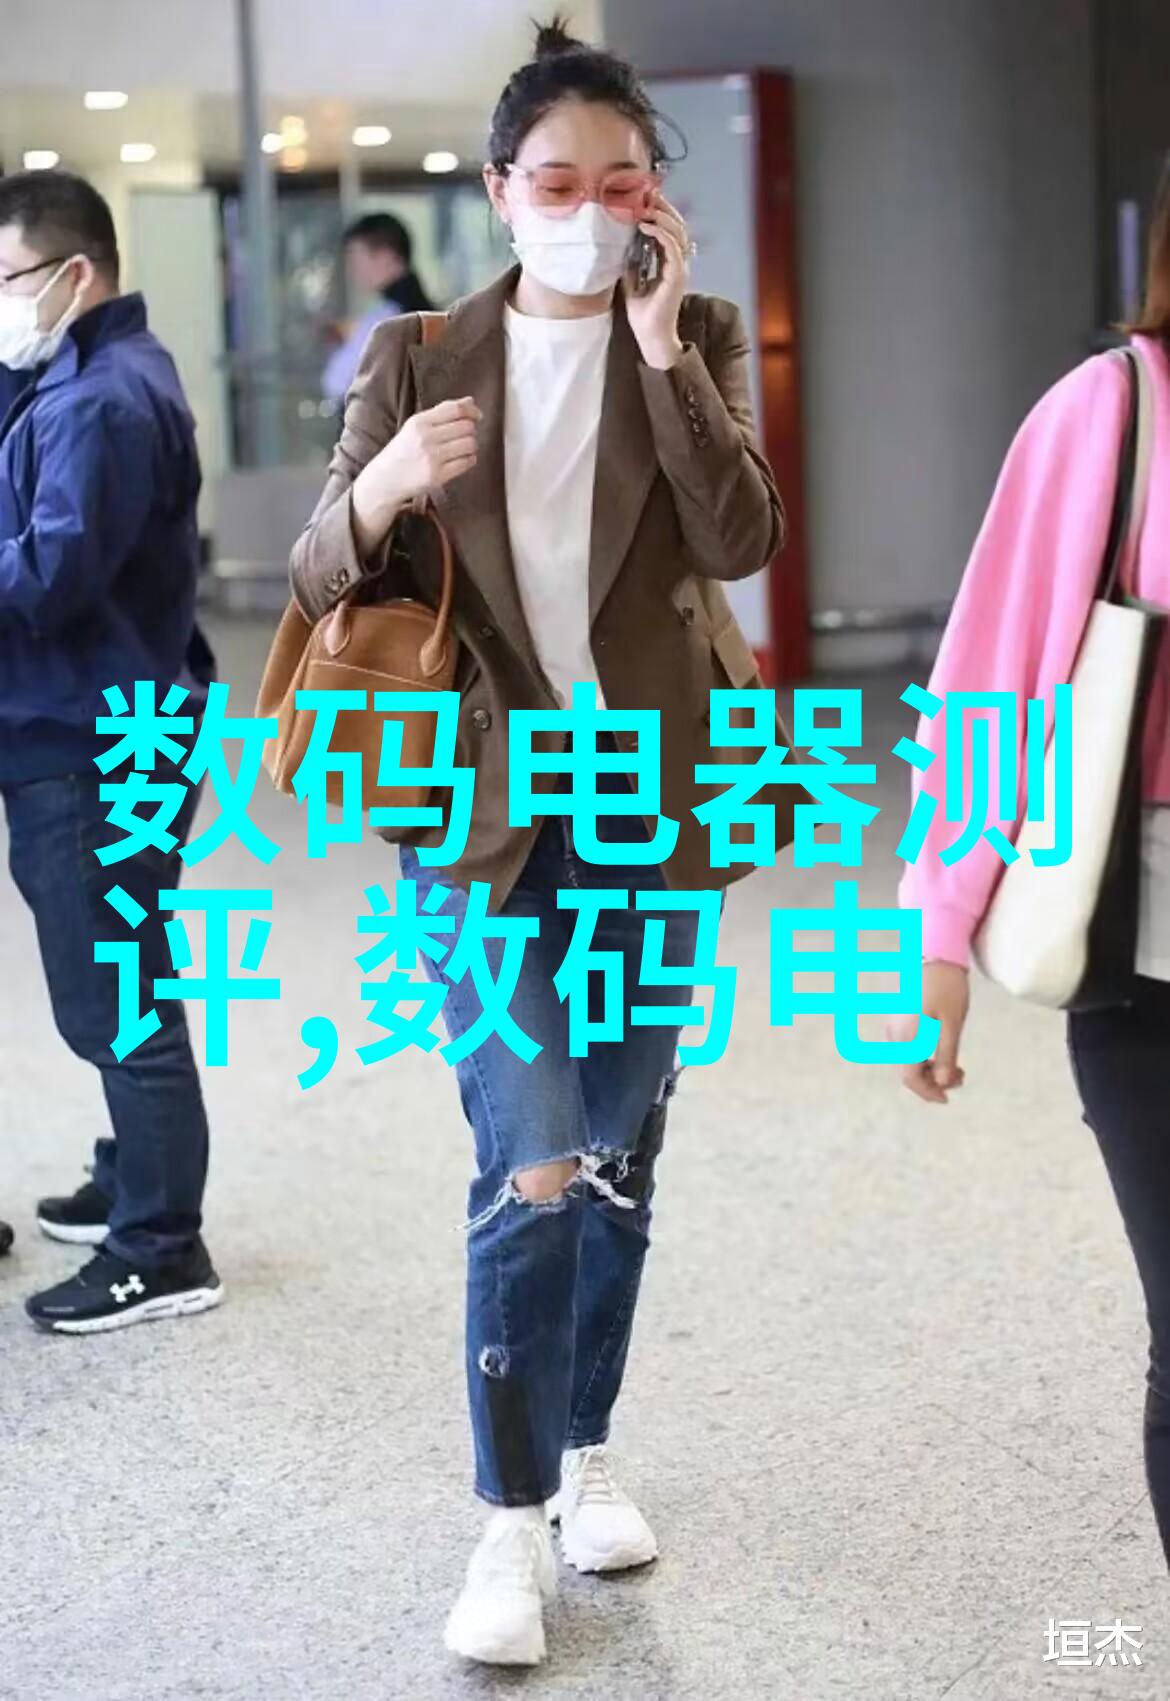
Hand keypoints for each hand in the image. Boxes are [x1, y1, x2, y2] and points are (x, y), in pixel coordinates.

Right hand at [351, 397, 481, 555]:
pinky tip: (460, 460)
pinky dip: (469, 459)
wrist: (385, 479)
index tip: (477, 416)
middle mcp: (426, 438)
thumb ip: (442, 412)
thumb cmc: (403, 450)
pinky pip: (467, 462)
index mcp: (419, 422)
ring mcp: (432, 458)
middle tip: (464, 436)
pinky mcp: (437, 476)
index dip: (472, 411)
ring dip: (471, 446)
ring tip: (461, 449)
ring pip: (470, 444)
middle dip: (470, 430)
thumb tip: (470, 401)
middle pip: (466, 427)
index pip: (455, 409)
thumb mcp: (416, 426)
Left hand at [624, 192, 690, 368]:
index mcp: (669, 263)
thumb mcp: (631, 282)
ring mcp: (680, 268)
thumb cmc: (643, 315)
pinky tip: (645, 226)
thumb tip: (620, 246)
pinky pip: (672, 246)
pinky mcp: (677, 275)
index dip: (660, 213)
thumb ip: (631, 264)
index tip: (645, 200)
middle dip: (664, 208)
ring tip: (645, 207)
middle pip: (678, 226)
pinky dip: (659, 233)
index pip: (670, 230)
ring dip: (662, 216)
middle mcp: (678, 263)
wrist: (650, 336)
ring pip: (678, 232)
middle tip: (648, 194)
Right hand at [889, 961, 969, 1104]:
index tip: (947, 1099)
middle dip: (933, 1081)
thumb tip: (941, 1083)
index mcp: (906, 1038)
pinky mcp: (901, 1021)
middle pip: (908, 1071)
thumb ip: (946, 1056)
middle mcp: (895, 1035)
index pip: (911, 1078)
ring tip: (958, 1067)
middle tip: (961, 1078)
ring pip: (909, 1060)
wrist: (937, 955)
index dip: (928, 1092)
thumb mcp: (952, 1025)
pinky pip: (909, 1048)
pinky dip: (926, 1056)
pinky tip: (944, 1053)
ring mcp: (896, 1027)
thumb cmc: (947, 988)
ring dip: (931, 1069)